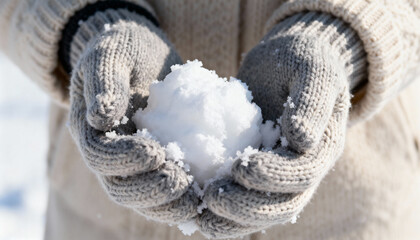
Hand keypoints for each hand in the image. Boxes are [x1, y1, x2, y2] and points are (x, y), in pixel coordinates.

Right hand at [68, 9, 198, 223]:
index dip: (124, 159)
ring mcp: (134, 161)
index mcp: (91, 129)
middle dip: (150, 191)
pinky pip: (168, 187)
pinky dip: (185, 197)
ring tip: (197, 200)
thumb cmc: (126, 48)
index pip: (100, 155)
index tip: (155, 152)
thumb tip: (99, 118)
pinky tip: (208, 195)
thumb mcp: (111, 54)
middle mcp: (110, 152)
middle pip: (121, 186)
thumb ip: (104, 82)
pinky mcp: (160, 161)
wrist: (143, 54)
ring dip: (169, 204)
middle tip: (182, 183)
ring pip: (144, 196)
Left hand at [197, 12, 363, 237]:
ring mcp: (279, 173)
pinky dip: (222, 211)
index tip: (242, 167)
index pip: (303, 173)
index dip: (274, 176)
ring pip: (262, 211)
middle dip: (249, 207)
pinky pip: (243, 198)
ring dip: (233, 218)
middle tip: (213, 198)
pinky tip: (196, 206)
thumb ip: (313, 102)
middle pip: (283, 203)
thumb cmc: (301, 60)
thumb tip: (302, 140)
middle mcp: (304, 168)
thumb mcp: (313, 69)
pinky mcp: (256, 171)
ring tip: (201, 211)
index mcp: (323, 147)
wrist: (286, 63)